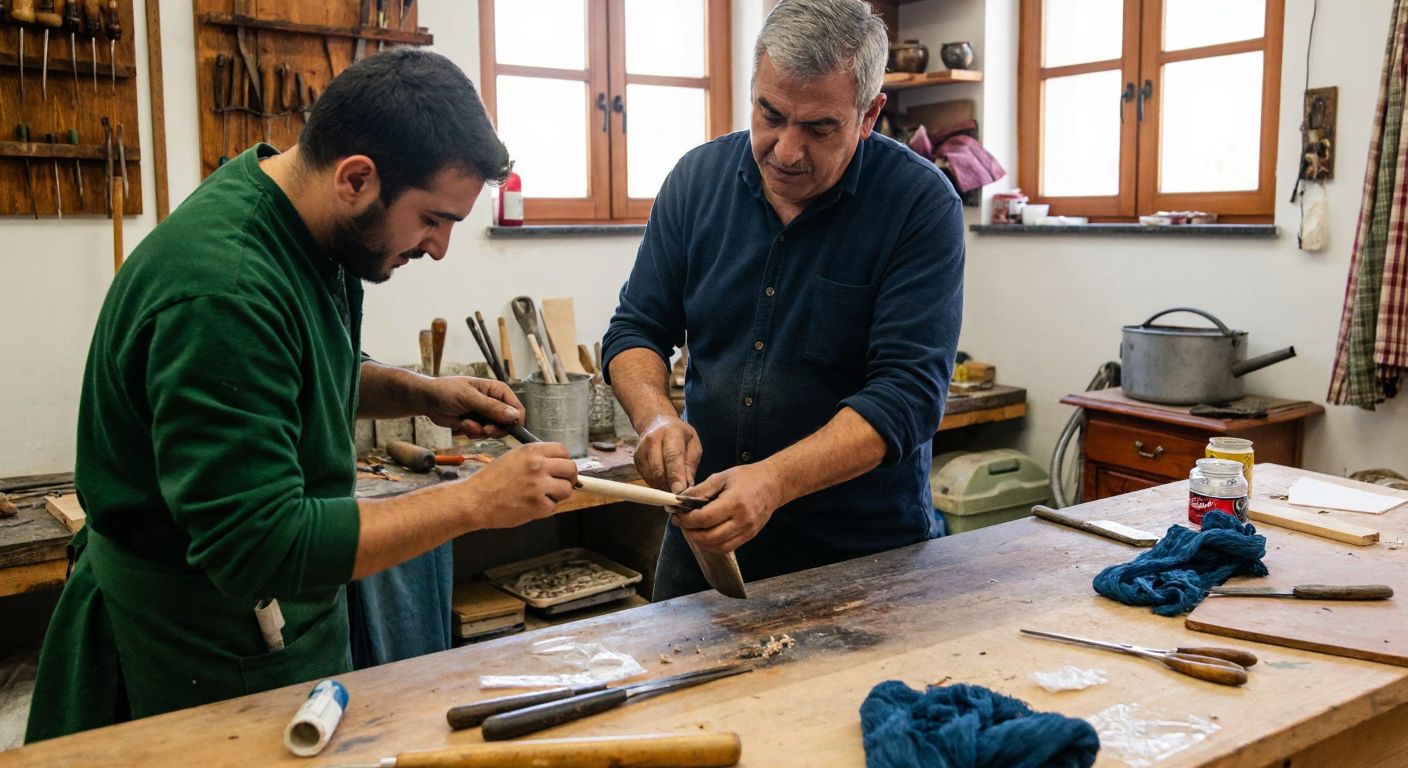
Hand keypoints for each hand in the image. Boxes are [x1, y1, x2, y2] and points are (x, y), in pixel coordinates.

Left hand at [420, 376, 522, 436]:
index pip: (517, 408)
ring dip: (478, 431)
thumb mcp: (469, 398)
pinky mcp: (477, 424)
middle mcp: (495, 403)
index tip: (506, 429)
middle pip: (507, 424)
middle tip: (483, 429)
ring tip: (466, 422)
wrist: (428, 400)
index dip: (515, 421)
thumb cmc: (447, 391)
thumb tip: (513, 415)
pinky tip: (461, 424)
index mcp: (497, 391)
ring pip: (494, 432)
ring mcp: (486, 415)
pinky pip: (481, 435)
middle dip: (493, 429)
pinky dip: (471, 432)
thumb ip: (491, 407)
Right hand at [461, 443, 577, 527]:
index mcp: (531, 451)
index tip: (561, 468)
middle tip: (561, 484)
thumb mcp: (513, 458)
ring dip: (558, 494)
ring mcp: (539, 486)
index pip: (563, 450)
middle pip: (570, 469)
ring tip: (543, 496)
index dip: (564, 460)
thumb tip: (558, 464)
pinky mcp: (538, 505)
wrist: (475, 500)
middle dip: (569, 478)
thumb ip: (536, 458)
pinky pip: (553, 507)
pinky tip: (530, 506)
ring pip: (566, 489)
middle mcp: (537, 466)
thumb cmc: (491, 480)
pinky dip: (545, 509)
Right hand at [634, 414, 701, 493]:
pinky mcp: (636, 459)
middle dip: (669, 486)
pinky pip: (646, 478)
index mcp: (671, 433)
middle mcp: (653, 440)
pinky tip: (665, 481)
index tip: (680, 491)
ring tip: (674, 487)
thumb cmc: (680, 435)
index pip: (672, 457)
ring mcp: (642, 450)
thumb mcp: (693, 444)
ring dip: (663, 487)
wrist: (656, 422)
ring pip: (651, 477)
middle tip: (680, 495)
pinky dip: (657, 484)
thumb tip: (687, 486)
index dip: (676, 476)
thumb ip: (691, 465)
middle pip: (659, 470)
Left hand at [673, 464, 784, 552]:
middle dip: (690, 532)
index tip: (677, 515)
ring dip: (700, 541)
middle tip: (681, 524)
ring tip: (691, 530)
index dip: (687, 520)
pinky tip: (705, 536)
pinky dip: (712, 545)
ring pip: (717, 546)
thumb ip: (701, 490)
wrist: (774, 484)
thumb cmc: (748, 478)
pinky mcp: (749, 536)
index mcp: (734, 502)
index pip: (704, 518)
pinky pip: (727, 548)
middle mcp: (742, 520)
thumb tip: (680, 500)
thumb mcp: (722, 477)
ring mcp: (747, 531)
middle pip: (709, 536)